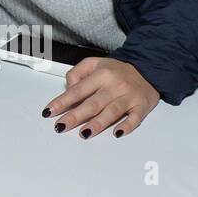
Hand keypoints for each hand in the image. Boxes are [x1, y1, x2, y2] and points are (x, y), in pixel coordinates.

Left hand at [43, 57, 158, 138]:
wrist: (148, 69)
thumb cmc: (117, 70)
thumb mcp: (94, 63)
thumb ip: (77, 73)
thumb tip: (68, 90)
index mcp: (101, 74)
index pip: (77, 90)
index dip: (62, 102)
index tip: (50, 111)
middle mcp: (114, 86)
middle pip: (92, 103)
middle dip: (75, 116)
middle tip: (61, 126)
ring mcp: (129, 97)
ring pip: (112, 112)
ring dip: (98, 123)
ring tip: (84, 133)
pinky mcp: (142, 107)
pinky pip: (135, 118)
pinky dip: (127, 126)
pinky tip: (117, 133)